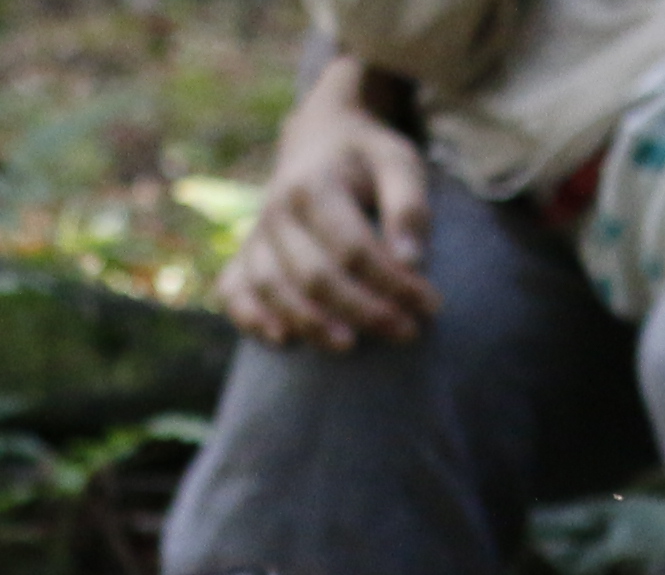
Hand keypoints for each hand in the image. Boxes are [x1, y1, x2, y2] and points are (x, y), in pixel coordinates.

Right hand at [220, 61, 438, 349]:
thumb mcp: (398, 162)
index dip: (393, 283)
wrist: (319, 138)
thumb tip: (412, 262)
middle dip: (362, 311)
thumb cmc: (367, 158)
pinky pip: (232, 291)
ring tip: (350, 346)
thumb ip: (408, 207)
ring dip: (310, 324)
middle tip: (406, 332)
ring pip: (272, 289)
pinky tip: (281, 339)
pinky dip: (249, 317)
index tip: (432, 304)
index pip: (353, 249)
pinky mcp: (244, 254)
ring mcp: (256, 235)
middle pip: (314, 276)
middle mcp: (276, 211)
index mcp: (313, 185)